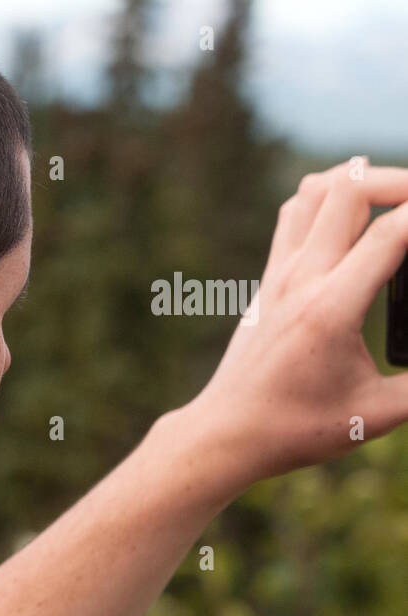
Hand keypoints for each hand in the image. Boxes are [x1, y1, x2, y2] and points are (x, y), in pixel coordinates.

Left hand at [185, 160, 407, 485]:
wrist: (226, 433)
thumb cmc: (297, 428)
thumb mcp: (377, 413)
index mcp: (330, 309)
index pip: (391, 233)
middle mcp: (300, 280)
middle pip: (349, 190)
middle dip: (403, 181)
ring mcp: (278, 274)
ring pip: (315, 191)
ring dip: (361, 180)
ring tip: (400, 199)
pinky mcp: (268, 278)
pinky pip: (295, 214)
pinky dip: (330, 197)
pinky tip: (358, 215)